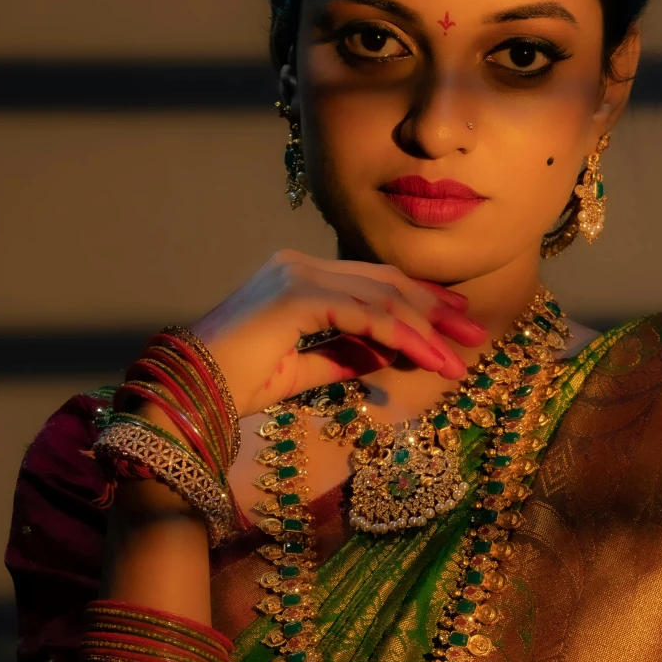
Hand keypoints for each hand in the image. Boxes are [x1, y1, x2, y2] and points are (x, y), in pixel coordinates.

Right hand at [191, 251, 487, 418]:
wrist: (187, 396)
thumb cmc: (234, 386)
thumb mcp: (303, 370)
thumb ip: (344, 356)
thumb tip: (389, 355)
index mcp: (297, 276)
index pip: (371, 280)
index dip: (416, 299)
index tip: (454, 320)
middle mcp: (298, 265)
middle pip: (384, 281)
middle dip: (434, 310)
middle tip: (474, 333)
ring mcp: (296, 276)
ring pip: (381, 299)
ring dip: (426, 331)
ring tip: (458, 359)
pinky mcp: (296, 297)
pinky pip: (364, 315)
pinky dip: (400, 337)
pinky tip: (427, 357)